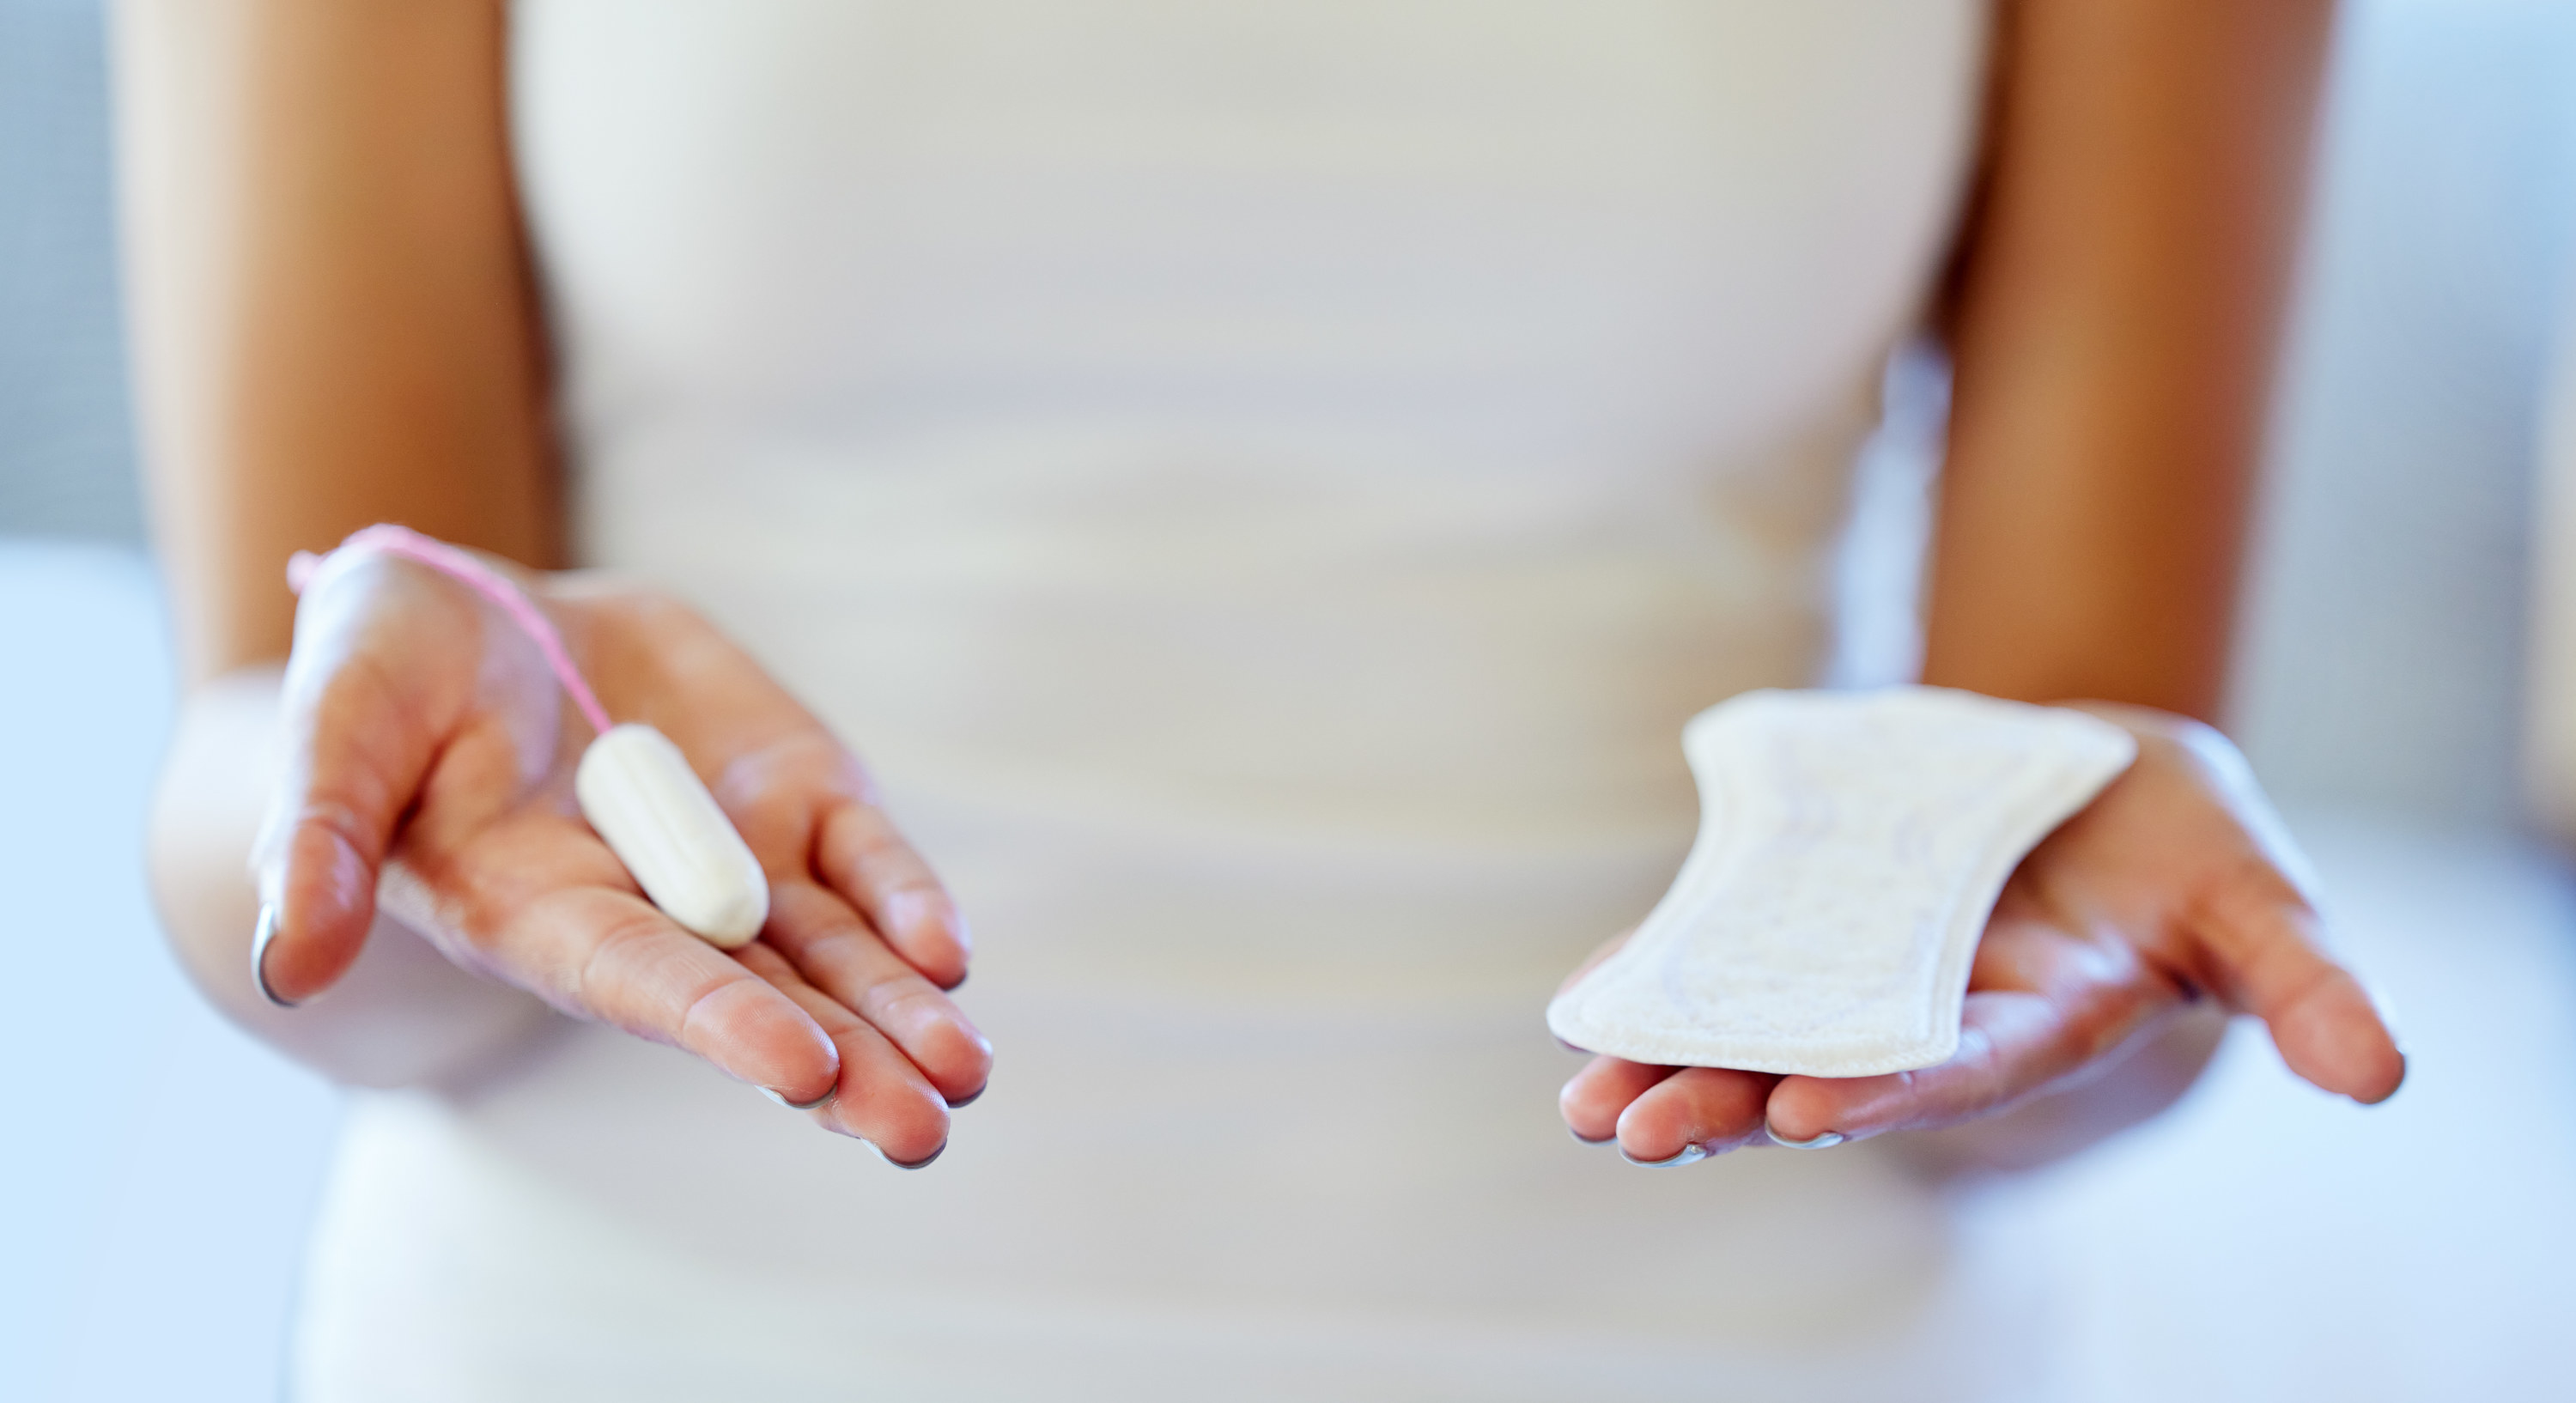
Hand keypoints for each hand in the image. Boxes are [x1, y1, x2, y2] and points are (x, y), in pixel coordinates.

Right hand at [251, 549, 986, 1164]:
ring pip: (835, 952)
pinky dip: (907, 901)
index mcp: (541, 915)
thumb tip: (295, 961)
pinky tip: (948, 954)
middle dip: (846, 1064)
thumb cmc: (383, 674)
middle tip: (919, 1127)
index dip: (721, 1023)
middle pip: (764, 998)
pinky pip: (864, 858)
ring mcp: (737, 856)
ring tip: (961, 1072)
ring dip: (900, 1013)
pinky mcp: (792, 794)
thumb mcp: (335, 724)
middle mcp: (652, 907)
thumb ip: (320, 839)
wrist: (477, 615)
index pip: (643, 982)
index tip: (800, 1070)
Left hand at [1557, 704, 2403, 1164]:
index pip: (1955, 1066)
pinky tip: (1588, 1010)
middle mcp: (1932, 1007)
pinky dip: (1660, 979)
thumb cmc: (2187, 845)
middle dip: (1730, 1101)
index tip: (1801, 1107)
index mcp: (2035, 1019)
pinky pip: (1726, 953)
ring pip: (1755, 1027)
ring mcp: (1863, 962)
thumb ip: (2303, 984)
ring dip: (1670, 1064)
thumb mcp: (2255, 898)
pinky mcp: (1815, 910)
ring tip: (1586, 1108)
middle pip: (1822, 1066)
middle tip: (1636, 1132)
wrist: (2102, 779)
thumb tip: (2380, 1077)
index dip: (1883, 1087)